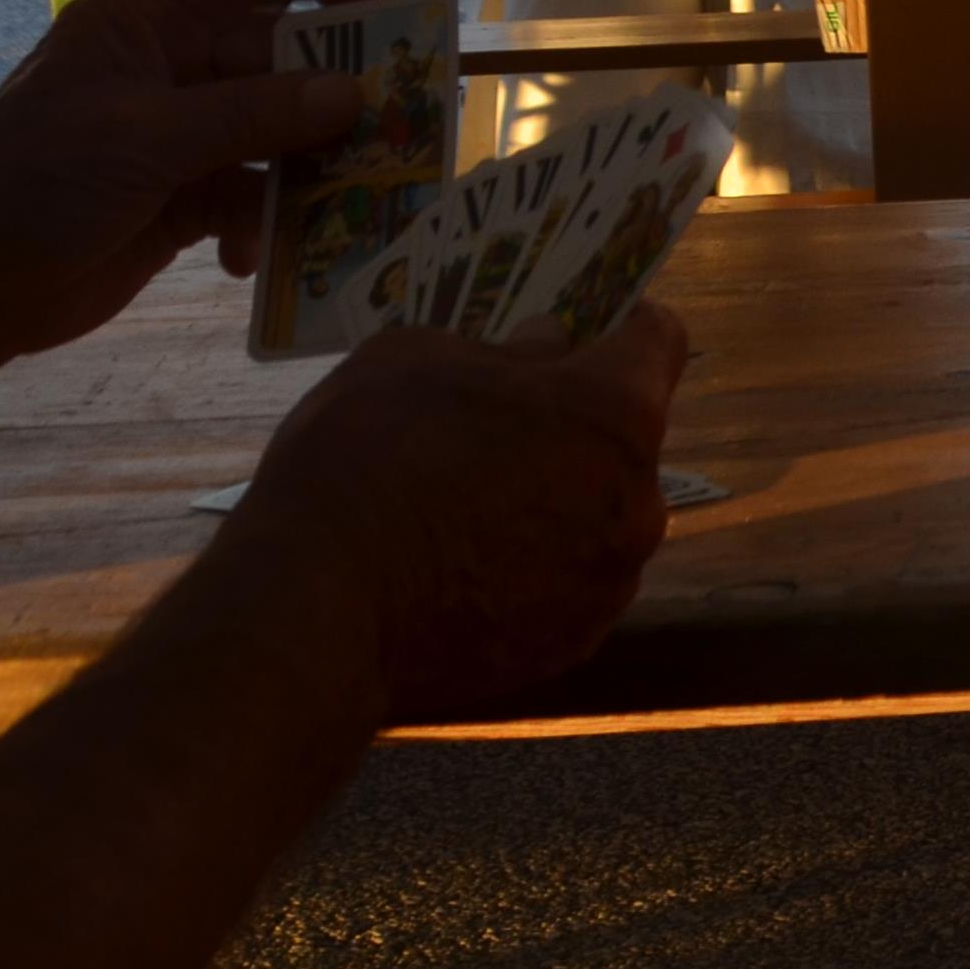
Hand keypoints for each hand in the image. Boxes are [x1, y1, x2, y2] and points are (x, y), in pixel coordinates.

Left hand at [0, 0, 391, 383]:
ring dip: (309, 169)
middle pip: (276, 55)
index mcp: (145, 24)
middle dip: (333, 89)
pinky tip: (253, 261)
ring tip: (349, 202)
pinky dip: (263, 227)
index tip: (381, 6)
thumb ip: (252, 115)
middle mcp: (168, 69)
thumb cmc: (29, 183)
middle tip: (396, 125)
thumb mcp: (143, 141)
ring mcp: (174, 138)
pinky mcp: (176, 203)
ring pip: (274, 133)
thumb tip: (352, 94)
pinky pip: (248, 199)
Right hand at [221, 306, 690, 722]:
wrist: (313, 612)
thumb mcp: (415, 359)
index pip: (656, 340)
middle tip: (496, 423)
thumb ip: (502, 349)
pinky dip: (531, 570)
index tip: (582, 327)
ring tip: (464, 506)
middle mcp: (638, 500)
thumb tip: (545, 347)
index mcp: (615, 412)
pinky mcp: (572, 645)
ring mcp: (610, 582)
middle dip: (573, 422)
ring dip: (554, 501)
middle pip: (625, 438)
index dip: (619, 324)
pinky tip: (459, 569)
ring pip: (598, 517)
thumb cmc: (361, 460)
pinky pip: (565, 584)